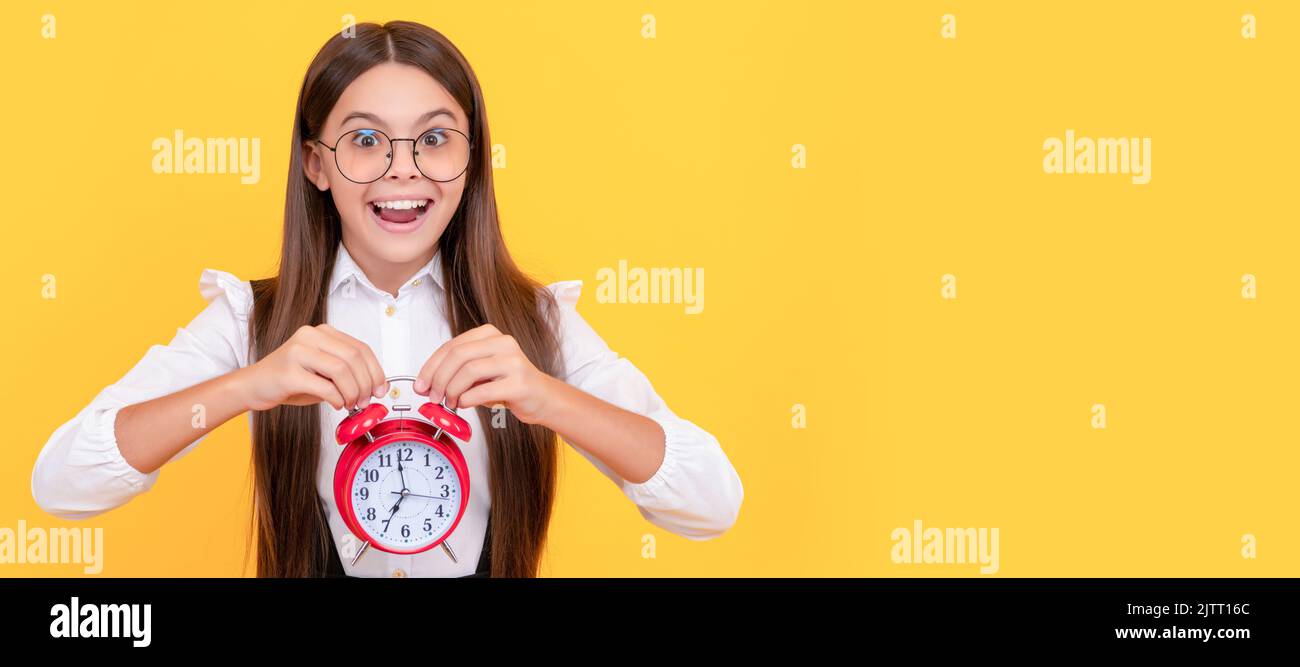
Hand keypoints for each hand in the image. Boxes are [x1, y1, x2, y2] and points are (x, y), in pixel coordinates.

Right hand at [235, 323, 388, 411]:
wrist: (253, 386)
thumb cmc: (291, 380)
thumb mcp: (323, 372)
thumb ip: (348, 373)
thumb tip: (377, 387)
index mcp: (322, 332)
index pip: (360, 347)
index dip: (376, 370)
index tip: (381, 389)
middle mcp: (310, 336)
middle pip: (354, 357)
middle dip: (366, 383)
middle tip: (366, 401)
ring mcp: (298, 352)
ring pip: (341, 370)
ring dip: (352, 392)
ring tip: (351, 404)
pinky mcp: (289, 372)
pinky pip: (324, 386)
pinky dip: (337, 398)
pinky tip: (337, 405)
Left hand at [412, 323, 557, 424]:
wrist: (542, 398)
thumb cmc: (508, 384)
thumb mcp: (481, 371)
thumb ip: (457, 371)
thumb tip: (427, 384)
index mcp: (490, 334)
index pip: (452, 346)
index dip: (431, 366)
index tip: (421, 384)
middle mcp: (503, 343)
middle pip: (458, 355)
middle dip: (439, 378)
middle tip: (432, 396)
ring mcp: (513, 362)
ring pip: (469, 371)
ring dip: (452, 390)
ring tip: (450, 402)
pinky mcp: (519, 383)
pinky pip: (483, 391)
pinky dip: (467, 400)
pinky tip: (464, 404)